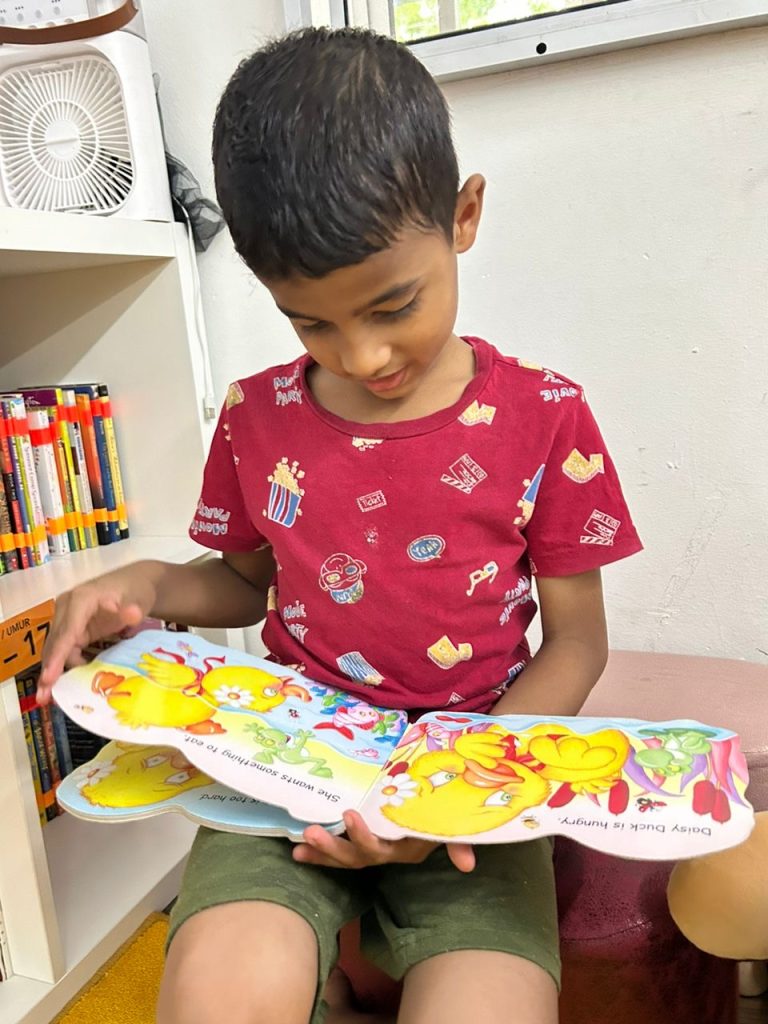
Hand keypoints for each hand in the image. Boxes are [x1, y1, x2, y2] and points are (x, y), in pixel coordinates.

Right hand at [37, 565, 154, 703]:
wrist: (135, 583)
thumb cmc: (135, 590)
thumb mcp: (138, 598)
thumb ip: (133, 608)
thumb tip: (132, 614)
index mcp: (81, 599)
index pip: (66, 632)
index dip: (57, 657)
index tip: (48, 678)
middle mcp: (67, 607)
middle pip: (55, 643)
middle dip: (49, 670)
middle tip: (44, 697)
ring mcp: (67, 617)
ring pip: (56, 648)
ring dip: (52, 671)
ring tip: (48, 697)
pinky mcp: (72, 627)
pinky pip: (64, 649)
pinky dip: (64, 665)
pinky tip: (66, 682)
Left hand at [293, 810, 475, 871]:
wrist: (438, 805)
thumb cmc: (442, 810)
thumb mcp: (451, 823)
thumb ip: (457, 842)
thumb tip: (468, 865)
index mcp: (406, 849)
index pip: (383, 848)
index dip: (364, 836)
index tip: (350, 813)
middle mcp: (387, 853)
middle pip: (357, 856)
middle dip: (334, 847)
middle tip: (311, 832)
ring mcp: (372, 849)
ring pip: (345, 857)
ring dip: (322, 852)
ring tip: (300, 843)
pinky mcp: (360, 843)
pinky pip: (337, 854)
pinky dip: (318, 854)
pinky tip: (297, 852)